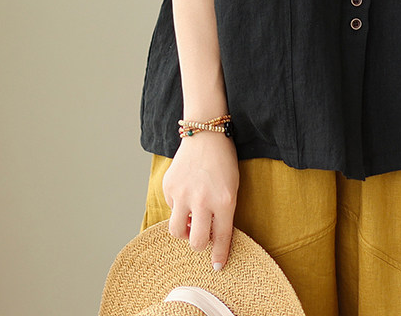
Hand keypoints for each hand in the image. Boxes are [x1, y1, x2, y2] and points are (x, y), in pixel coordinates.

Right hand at [162, 130, 239, 269]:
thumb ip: (223, 212)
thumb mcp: (232, 187)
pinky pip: (171, 208)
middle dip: (199, 244)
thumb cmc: (223, 161)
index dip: (219, 256)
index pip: (221, 238)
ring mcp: (183, 194)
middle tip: (201, 235)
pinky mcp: (169, 187)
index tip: (217, 266)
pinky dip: (178, 205)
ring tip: (190, 217)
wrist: (206, 134)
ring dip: (183, 229)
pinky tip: (186, 189)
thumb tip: (210, 237)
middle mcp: (203, 200)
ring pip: (177, 231)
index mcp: (225, 201)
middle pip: (196, 242)